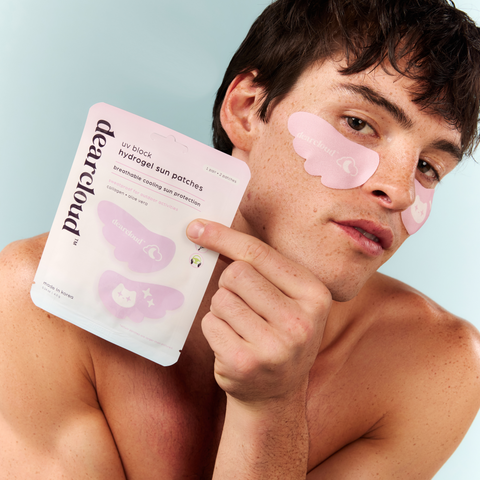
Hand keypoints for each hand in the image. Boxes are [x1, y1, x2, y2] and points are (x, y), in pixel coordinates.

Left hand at [186, 219, 331, 407]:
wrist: (276, 393)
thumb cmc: (278, 333)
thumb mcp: (289, 299)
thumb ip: (263, 267)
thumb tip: (208, 230)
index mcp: (316, 295)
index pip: (260, 254)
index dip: (224, 237)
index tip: (197, 228)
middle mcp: (301, 321)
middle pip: (236, 273)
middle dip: (230, 284)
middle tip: (243, 304)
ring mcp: (275, 346)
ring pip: (221, 299)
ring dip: (222, 309)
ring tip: (240, 327)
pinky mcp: (246, 363)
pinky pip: (210, 323)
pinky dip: (214, 328)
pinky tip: (232, 343)